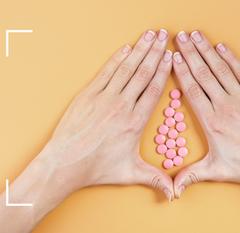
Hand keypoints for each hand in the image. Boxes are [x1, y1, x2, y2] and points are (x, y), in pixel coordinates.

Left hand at [43, 29, 174, 200]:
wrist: (65, 163)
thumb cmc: (97, 168)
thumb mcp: (130, 173)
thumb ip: (155, 179)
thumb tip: (173, 193)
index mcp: (135, 122)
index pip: (153, 89)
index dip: (163, 70)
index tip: (170, 57)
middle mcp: (121, 106)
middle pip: (142, 73)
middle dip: (154, 52)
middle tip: (163, 36)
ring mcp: (103, 98)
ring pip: (126, 69)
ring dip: (139, 50)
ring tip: (148, 36)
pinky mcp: (88, 95)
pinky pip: (106, 72)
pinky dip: (117, 59)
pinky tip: (125, 49)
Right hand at [172, 30, 239, 196]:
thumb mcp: (217, 171)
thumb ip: (191, 176)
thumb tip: (172, 190)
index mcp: (212, 121)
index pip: (193, 89)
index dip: (181, 70)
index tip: (173, 57)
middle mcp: (225, 104)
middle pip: (203, 73)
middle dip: (190, 53)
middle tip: (180, 37)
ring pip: (220, 68)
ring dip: (207, 50)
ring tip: (196, 36)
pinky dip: (230, 58)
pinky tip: (222, 47)